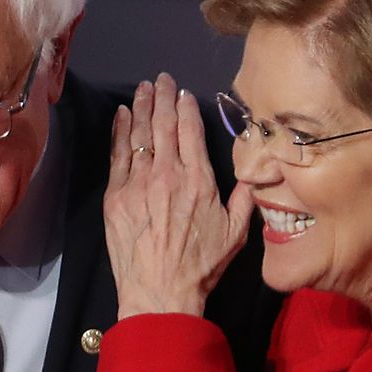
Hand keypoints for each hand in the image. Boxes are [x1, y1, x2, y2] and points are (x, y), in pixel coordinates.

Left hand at [103, 73, 253, 319]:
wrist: (160, 292)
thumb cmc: (201, 266)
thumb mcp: (236, 232)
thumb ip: (244, 196)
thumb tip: (255, 169)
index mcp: (198, 179)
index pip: (191, 131)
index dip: (186, 107)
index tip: (182, 92)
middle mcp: (167, 174)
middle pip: (163, 125)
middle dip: (161, 97)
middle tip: (159, 78)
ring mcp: (138, 183)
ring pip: (139, 135)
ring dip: (140, 107)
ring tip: (141, 89)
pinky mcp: (116, 196)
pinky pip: (118, 155)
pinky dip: (120, 132)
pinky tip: (121, 115)